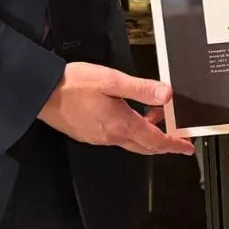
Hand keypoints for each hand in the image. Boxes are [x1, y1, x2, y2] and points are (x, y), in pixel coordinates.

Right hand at [39, 61, 194, 155]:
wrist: (40, 93)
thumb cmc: (74, 84)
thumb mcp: (112, 81)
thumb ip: (141, 89)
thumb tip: (167, 95)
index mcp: (121, 125)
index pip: (155, 141)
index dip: (174, 144)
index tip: (188, 148)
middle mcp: (110, 136)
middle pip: (145, 146)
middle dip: (164, 144)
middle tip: (179, 140)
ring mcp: (97, 137)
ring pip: (130, 142)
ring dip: (146, 135)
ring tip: (156, 118)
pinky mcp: (87, 134)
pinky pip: (115, 138)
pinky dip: (130, 131)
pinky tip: (129, 116)